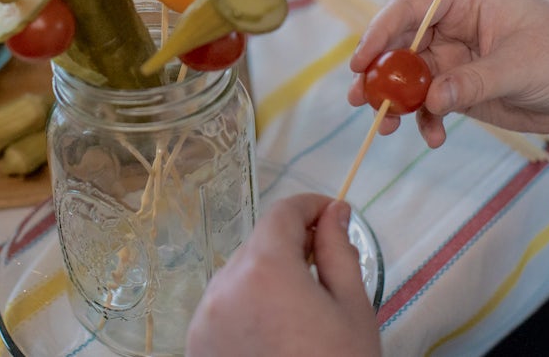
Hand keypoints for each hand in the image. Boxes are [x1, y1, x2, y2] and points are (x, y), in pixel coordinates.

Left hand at [187, 193, 380, 356]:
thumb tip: (334, 211)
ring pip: (239, 274)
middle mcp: (223, 285)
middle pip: (259, 243)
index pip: (282, 213)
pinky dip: (248, 304)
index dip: (311, 206)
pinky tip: (276, 330)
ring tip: (302, 307)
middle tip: (327, 265)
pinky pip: (224, 306)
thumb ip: (339, 250)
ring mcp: (203, 318)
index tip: (333, 214)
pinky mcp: (196, 346)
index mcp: (264, 268)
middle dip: (292, 245)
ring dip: (268, 275)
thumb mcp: (352, 308)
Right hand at [348, 0, 548, 147]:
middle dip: (380, 74)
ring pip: (409, 77)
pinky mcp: (459, 88)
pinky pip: (429, 103)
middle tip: (361, 100)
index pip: (410, 8)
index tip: (361, 62)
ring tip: (387, 127)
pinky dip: (425, 120)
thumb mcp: (519, 66)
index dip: (380, 32)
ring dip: (396, 102)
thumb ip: (471, 82)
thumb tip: (431, 99)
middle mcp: (451, 24)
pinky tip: (434, 138)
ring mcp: (453, 58)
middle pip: (400, 44)